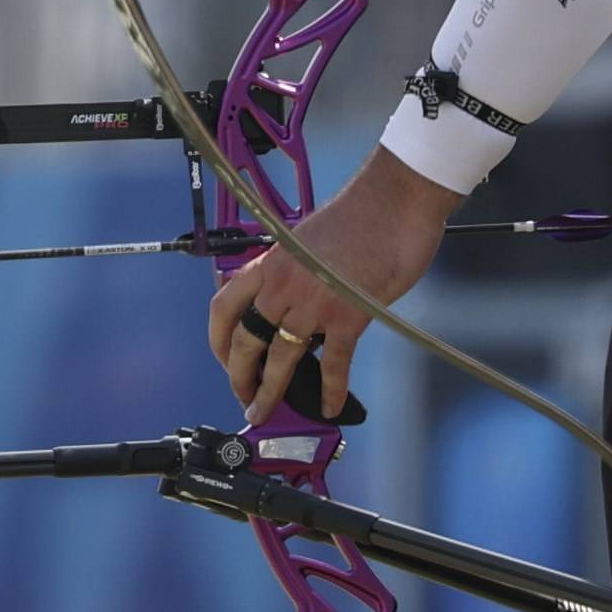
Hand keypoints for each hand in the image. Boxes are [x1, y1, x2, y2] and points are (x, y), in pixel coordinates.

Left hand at [204, 151, 461, 419]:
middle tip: (245, 397)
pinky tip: (330, 406)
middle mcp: (282, 284)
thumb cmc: (357, 217)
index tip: (225, 360)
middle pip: (245, 340)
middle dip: (239, 376)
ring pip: (280, 357)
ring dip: (271, 391)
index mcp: (268, 263)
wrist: (394, 201)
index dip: (218, 340)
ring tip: (267, 411)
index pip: (223, 307)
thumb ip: (291, 274)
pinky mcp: (348, 315)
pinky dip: (331, 391)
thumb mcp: (305, 243)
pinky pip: (335, 364)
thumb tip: (287, 308)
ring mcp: (313, 301)